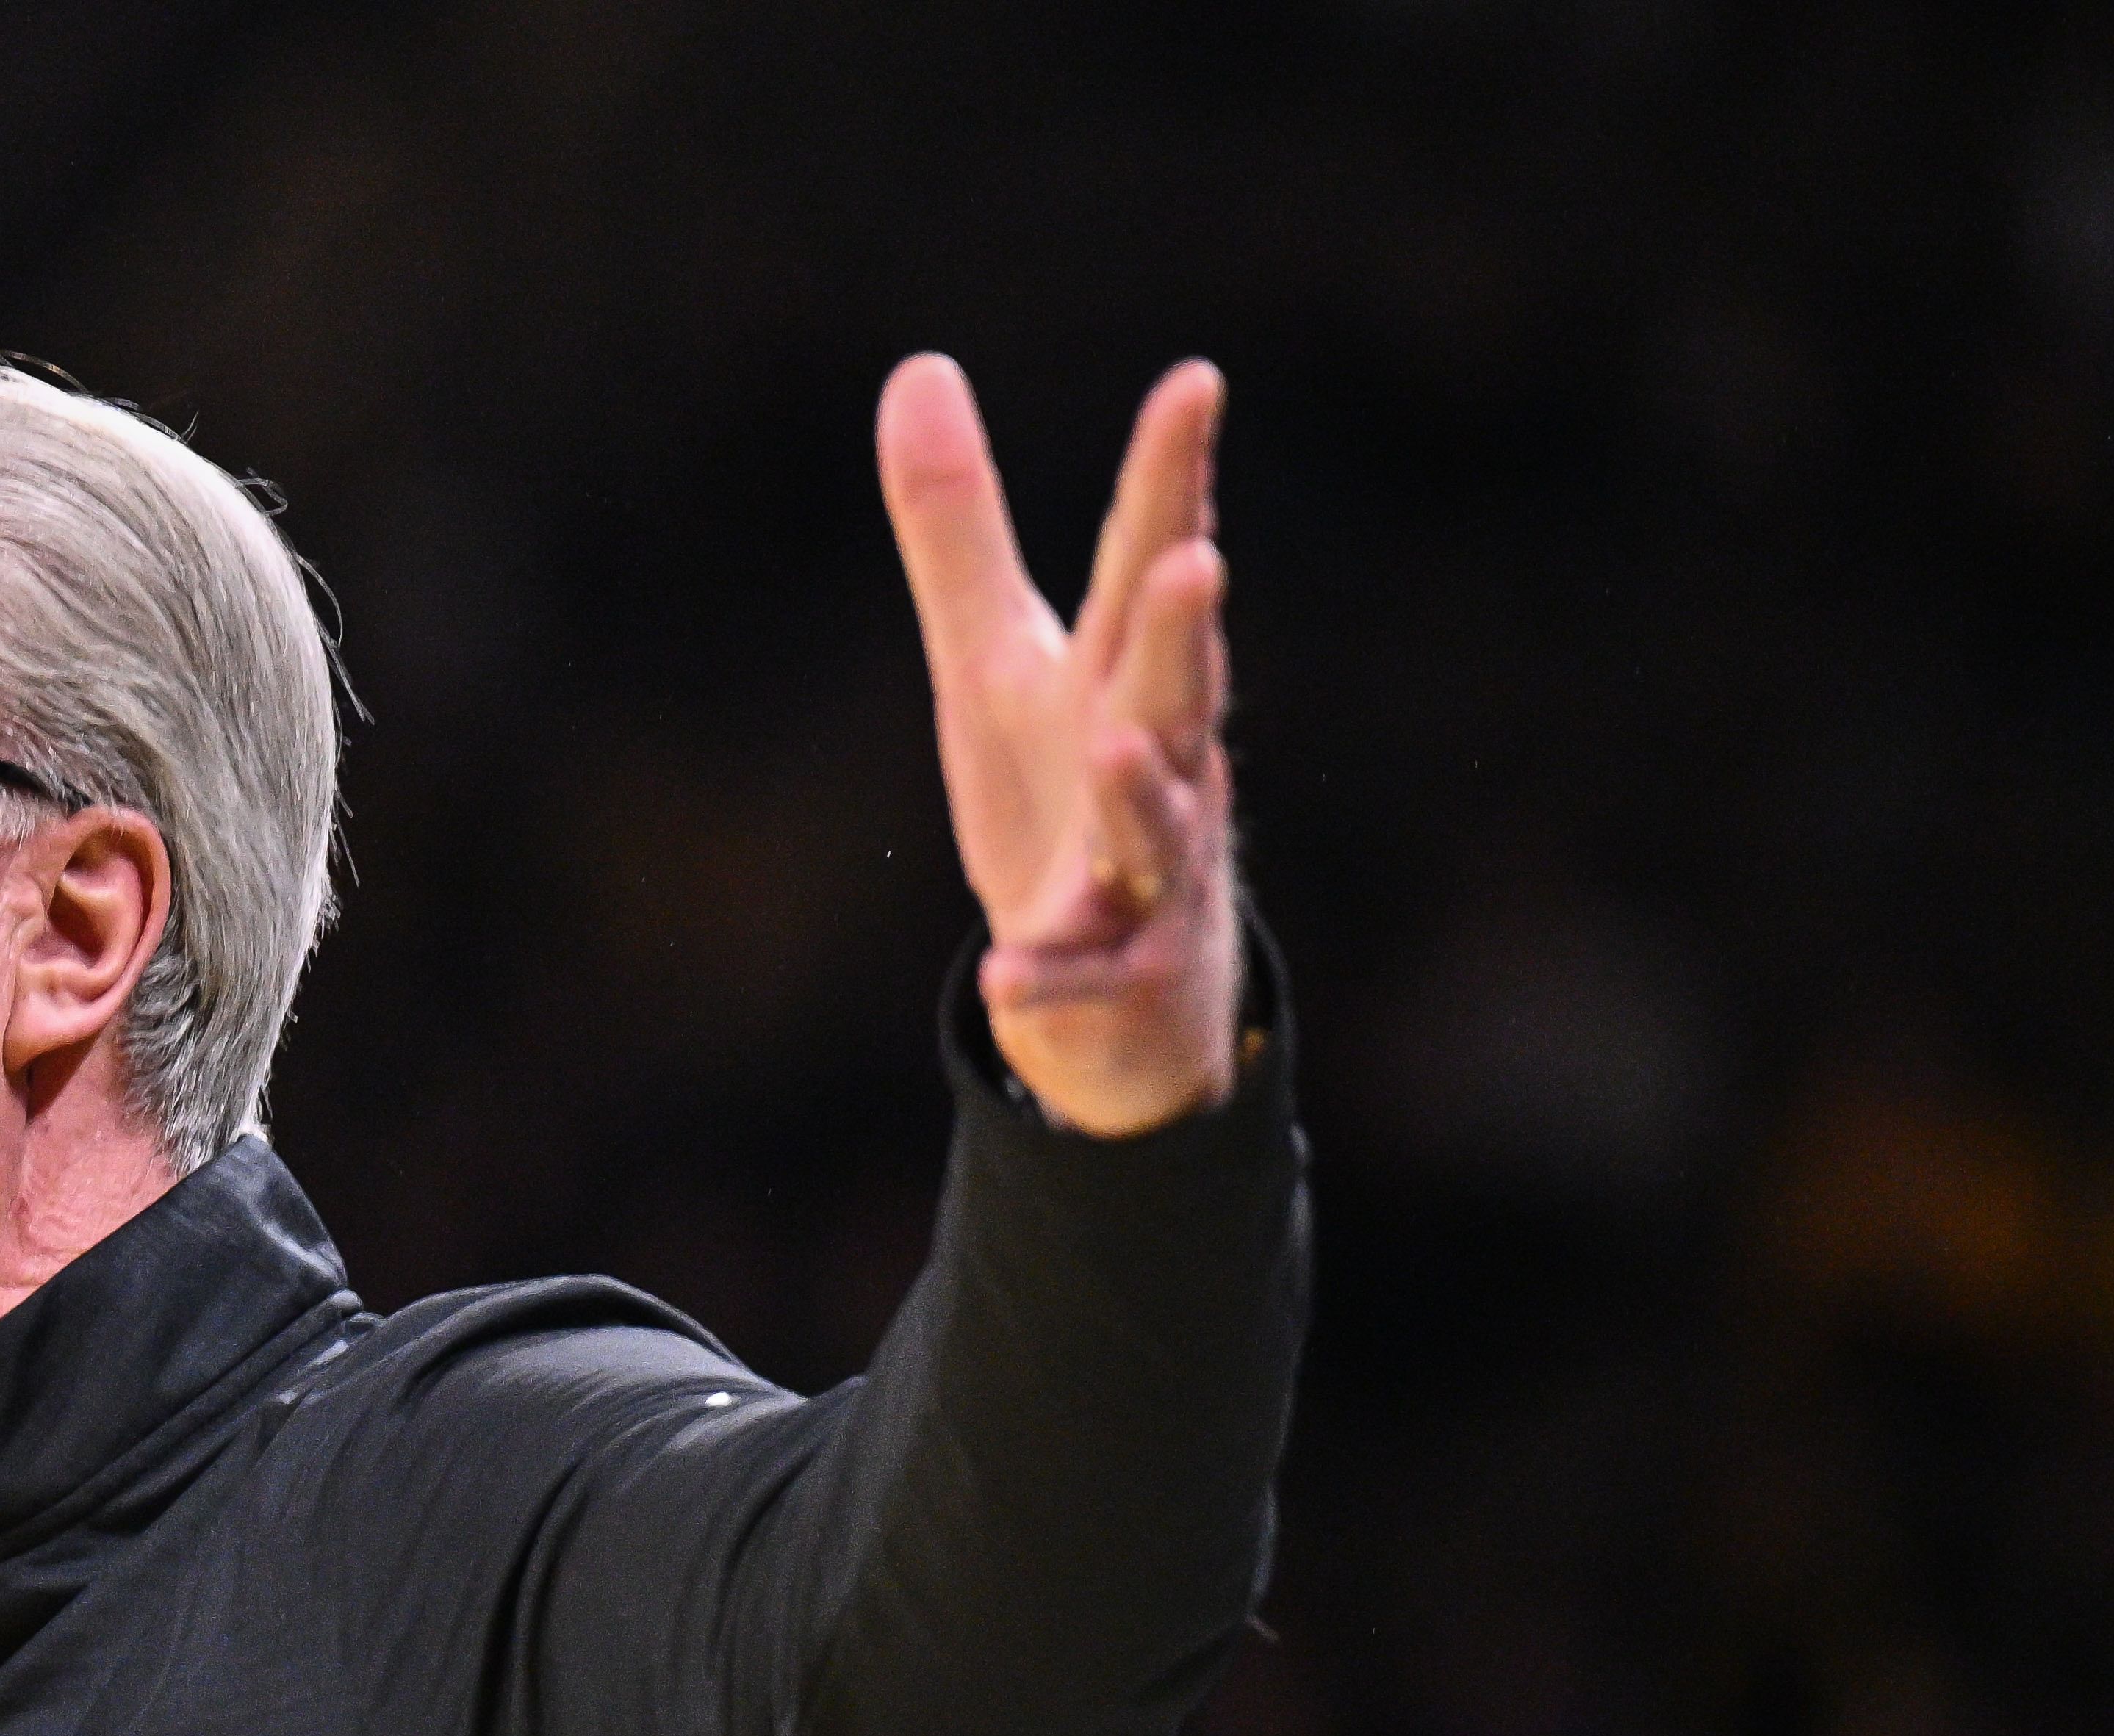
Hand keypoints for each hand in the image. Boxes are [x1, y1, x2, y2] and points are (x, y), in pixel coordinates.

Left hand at [876, 353, 1244, 1135]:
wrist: (1120, 991)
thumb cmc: (1059, 794)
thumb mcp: (991, 660)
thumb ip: (957, 529)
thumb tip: (919, 366)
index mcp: (1117, 677)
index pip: (1148, 560)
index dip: (1173, 477)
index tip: (1194, 382)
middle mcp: (1155, 765)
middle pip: (1173, 689)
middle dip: (1180, 632)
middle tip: (1193, 562)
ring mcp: (1150, 876)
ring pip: (1153, 832)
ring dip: (1141, 794)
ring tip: (1118, 749)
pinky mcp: (1117, 978)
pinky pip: (1084, 979)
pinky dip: (1053, 979)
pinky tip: (1010, 977)